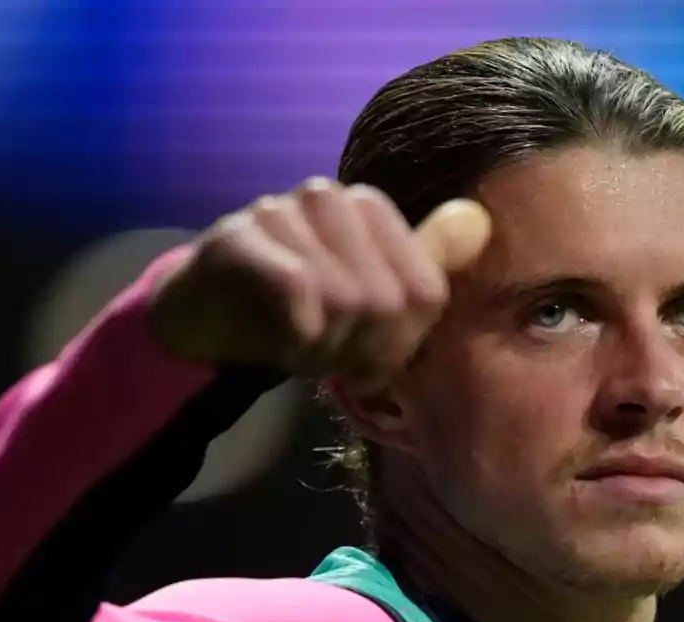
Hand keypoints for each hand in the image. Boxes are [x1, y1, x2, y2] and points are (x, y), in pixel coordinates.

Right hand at [150, 178, 490, 388]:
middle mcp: (329, 197)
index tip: (367, 361)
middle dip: (357, 351)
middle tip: (325, 358)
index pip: (425, 293)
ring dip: (320, 349)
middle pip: (385, 301)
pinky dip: (294, 336)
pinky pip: (296, 290)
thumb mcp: (369, 301)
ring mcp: (278, 210)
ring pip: (342, 299)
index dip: (399, 345)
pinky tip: (279, 344)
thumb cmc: (296, 312)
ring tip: (299, 348)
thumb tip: (479, 220)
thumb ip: (423, 265)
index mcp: (370, 208)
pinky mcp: (235, 237)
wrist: (204, 315)